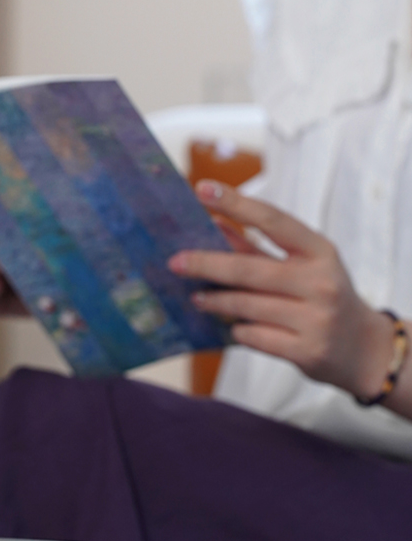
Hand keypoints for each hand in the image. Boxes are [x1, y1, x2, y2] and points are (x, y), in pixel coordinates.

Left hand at [167, 180, 396, 400]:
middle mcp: (321, 282)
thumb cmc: (322, 297)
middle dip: (206, 264)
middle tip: (175, 262)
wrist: (365, 350)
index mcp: (320, 251)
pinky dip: (238, 330)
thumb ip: (258, 247)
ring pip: (246, 305)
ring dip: (215, 301)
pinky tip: (232, 326)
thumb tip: (214, 222)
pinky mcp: (307, 351)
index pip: (272, 220)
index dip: (235, 203)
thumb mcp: (302, 266)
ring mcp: (316, 319)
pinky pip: (253, 336)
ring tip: (196, 297)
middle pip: (249, 268)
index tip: (201, 189)